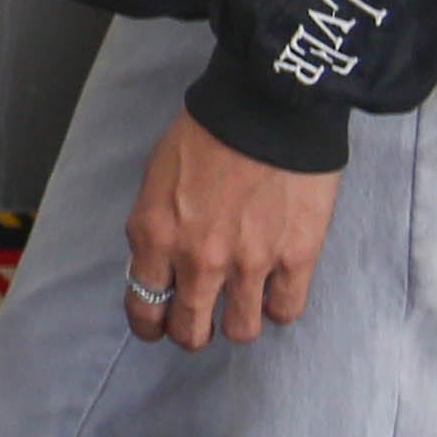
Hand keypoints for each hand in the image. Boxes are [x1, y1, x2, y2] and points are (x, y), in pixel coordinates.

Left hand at [122, 111, 342, 349]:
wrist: (266, 103)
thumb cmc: (208, 130)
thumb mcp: (157, 177)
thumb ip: (155, 226)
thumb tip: (158, 263)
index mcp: (154, 235)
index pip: (143, 309)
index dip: (150, 325)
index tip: (158, 325)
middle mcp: (196, 259)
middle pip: (189, 331)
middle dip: (192, 332)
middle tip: (201, 321)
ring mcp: (247, 263)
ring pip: (240, 331)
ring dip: (238, 322)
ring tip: (243, 304)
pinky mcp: (294, 258)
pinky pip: (284, 311)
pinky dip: (278, 306)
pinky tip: (276, 289)